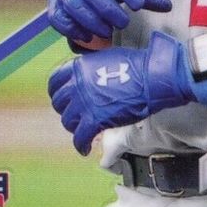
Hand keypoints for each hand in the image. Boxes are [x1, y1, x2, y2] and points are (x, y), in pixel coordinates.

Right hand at [45, 0, 171, 42]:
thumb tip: (168, 6)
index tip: (139, 4)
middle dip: (108, 8)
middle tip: (124, 23)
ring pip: (75, 4)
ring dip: (92, 20)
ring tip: (108, 32)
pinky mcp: (55, 8)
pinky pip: (60, 19)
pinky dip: (73, 29)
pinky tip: (88, 38)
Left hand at [48, 33, 193, 154]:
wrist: (151, 77)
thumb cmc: (136, 65)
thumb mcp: (107, 57)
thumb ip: (92, 67)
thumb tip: (90, 75)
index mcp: (80, 66)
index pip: (55, 80)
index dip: (57, 91)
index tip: (64, 97)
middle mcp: (77, 84)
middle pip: (59, 102)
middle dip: (66, 110)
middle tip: (76, 115)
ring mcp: (84, 103)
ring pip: (68, 121)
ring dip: (75, 127)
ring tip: (84, 130)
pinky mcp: (95, 120)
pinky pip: (80, 138)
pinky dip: (81, 145)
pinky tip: (85, 149)